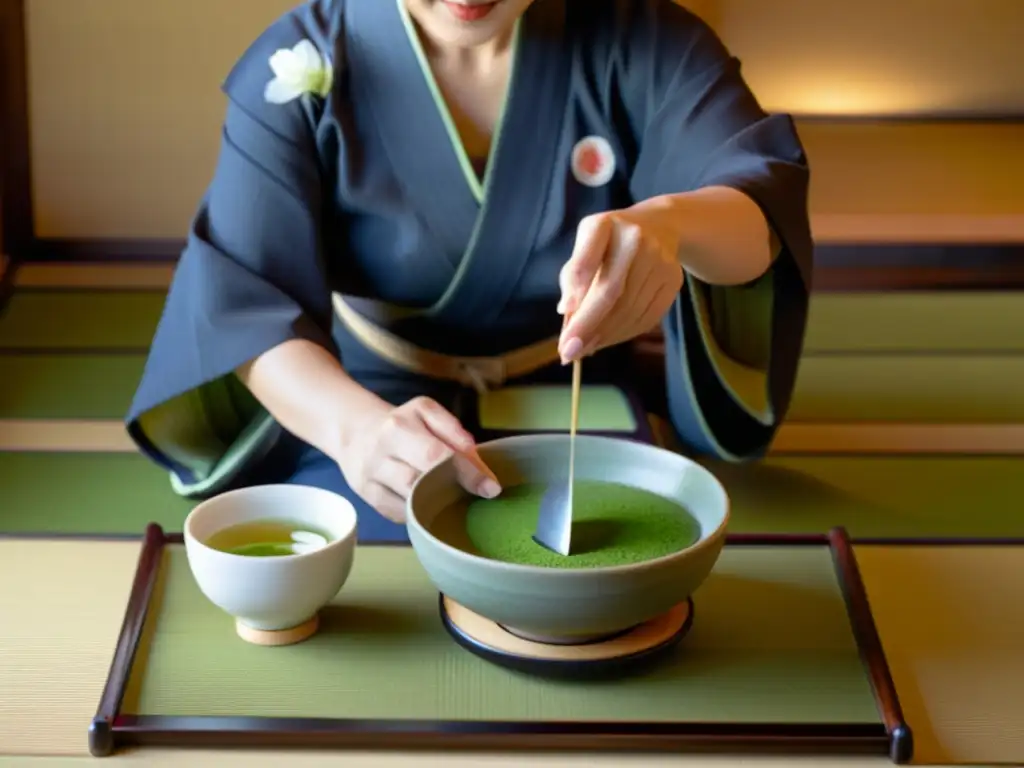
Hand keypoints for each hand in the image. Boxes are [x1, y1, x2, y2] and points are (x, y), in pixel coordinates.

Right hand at [336, 396, 500, 522]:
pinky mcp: (368, 499)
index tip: (491, 488)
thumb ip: (451, 428)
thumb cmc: (402, 424)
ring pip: (409, 503)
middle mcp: (379, 455)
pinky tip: (430, 503)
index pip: (435, 455)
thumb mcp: (425, 411)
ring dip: (436, 504)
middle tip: (476, 495)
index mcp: (397, 428)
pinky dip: (419, 512)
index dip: (466, 473)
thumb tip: (473, 454)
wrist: (356, 434)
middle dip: (452, 490)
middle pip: (419, 483)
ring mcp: (369, 481)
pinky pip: (400, 514)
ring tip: (453, 498)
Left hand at [557, 206, 683, 362]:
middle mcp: (635, 238)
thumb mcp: (584, 247)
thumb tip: (567, 313)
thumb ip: (573, 276)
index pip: (585, 261)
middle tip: (569, 353)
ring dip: (605, 335)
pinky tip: (607, 340)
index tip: (563, 326)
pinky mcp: (673, 278)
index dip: (574, 295)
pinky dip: (624, 334)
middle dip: (588, 327)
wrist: (658, 227)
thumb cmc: (609, 243)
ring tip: (585, 349)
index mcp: (603, 225)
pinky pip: (647, 316)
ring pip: (630, 309)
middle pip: (611, 292)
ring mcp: (660, 258)